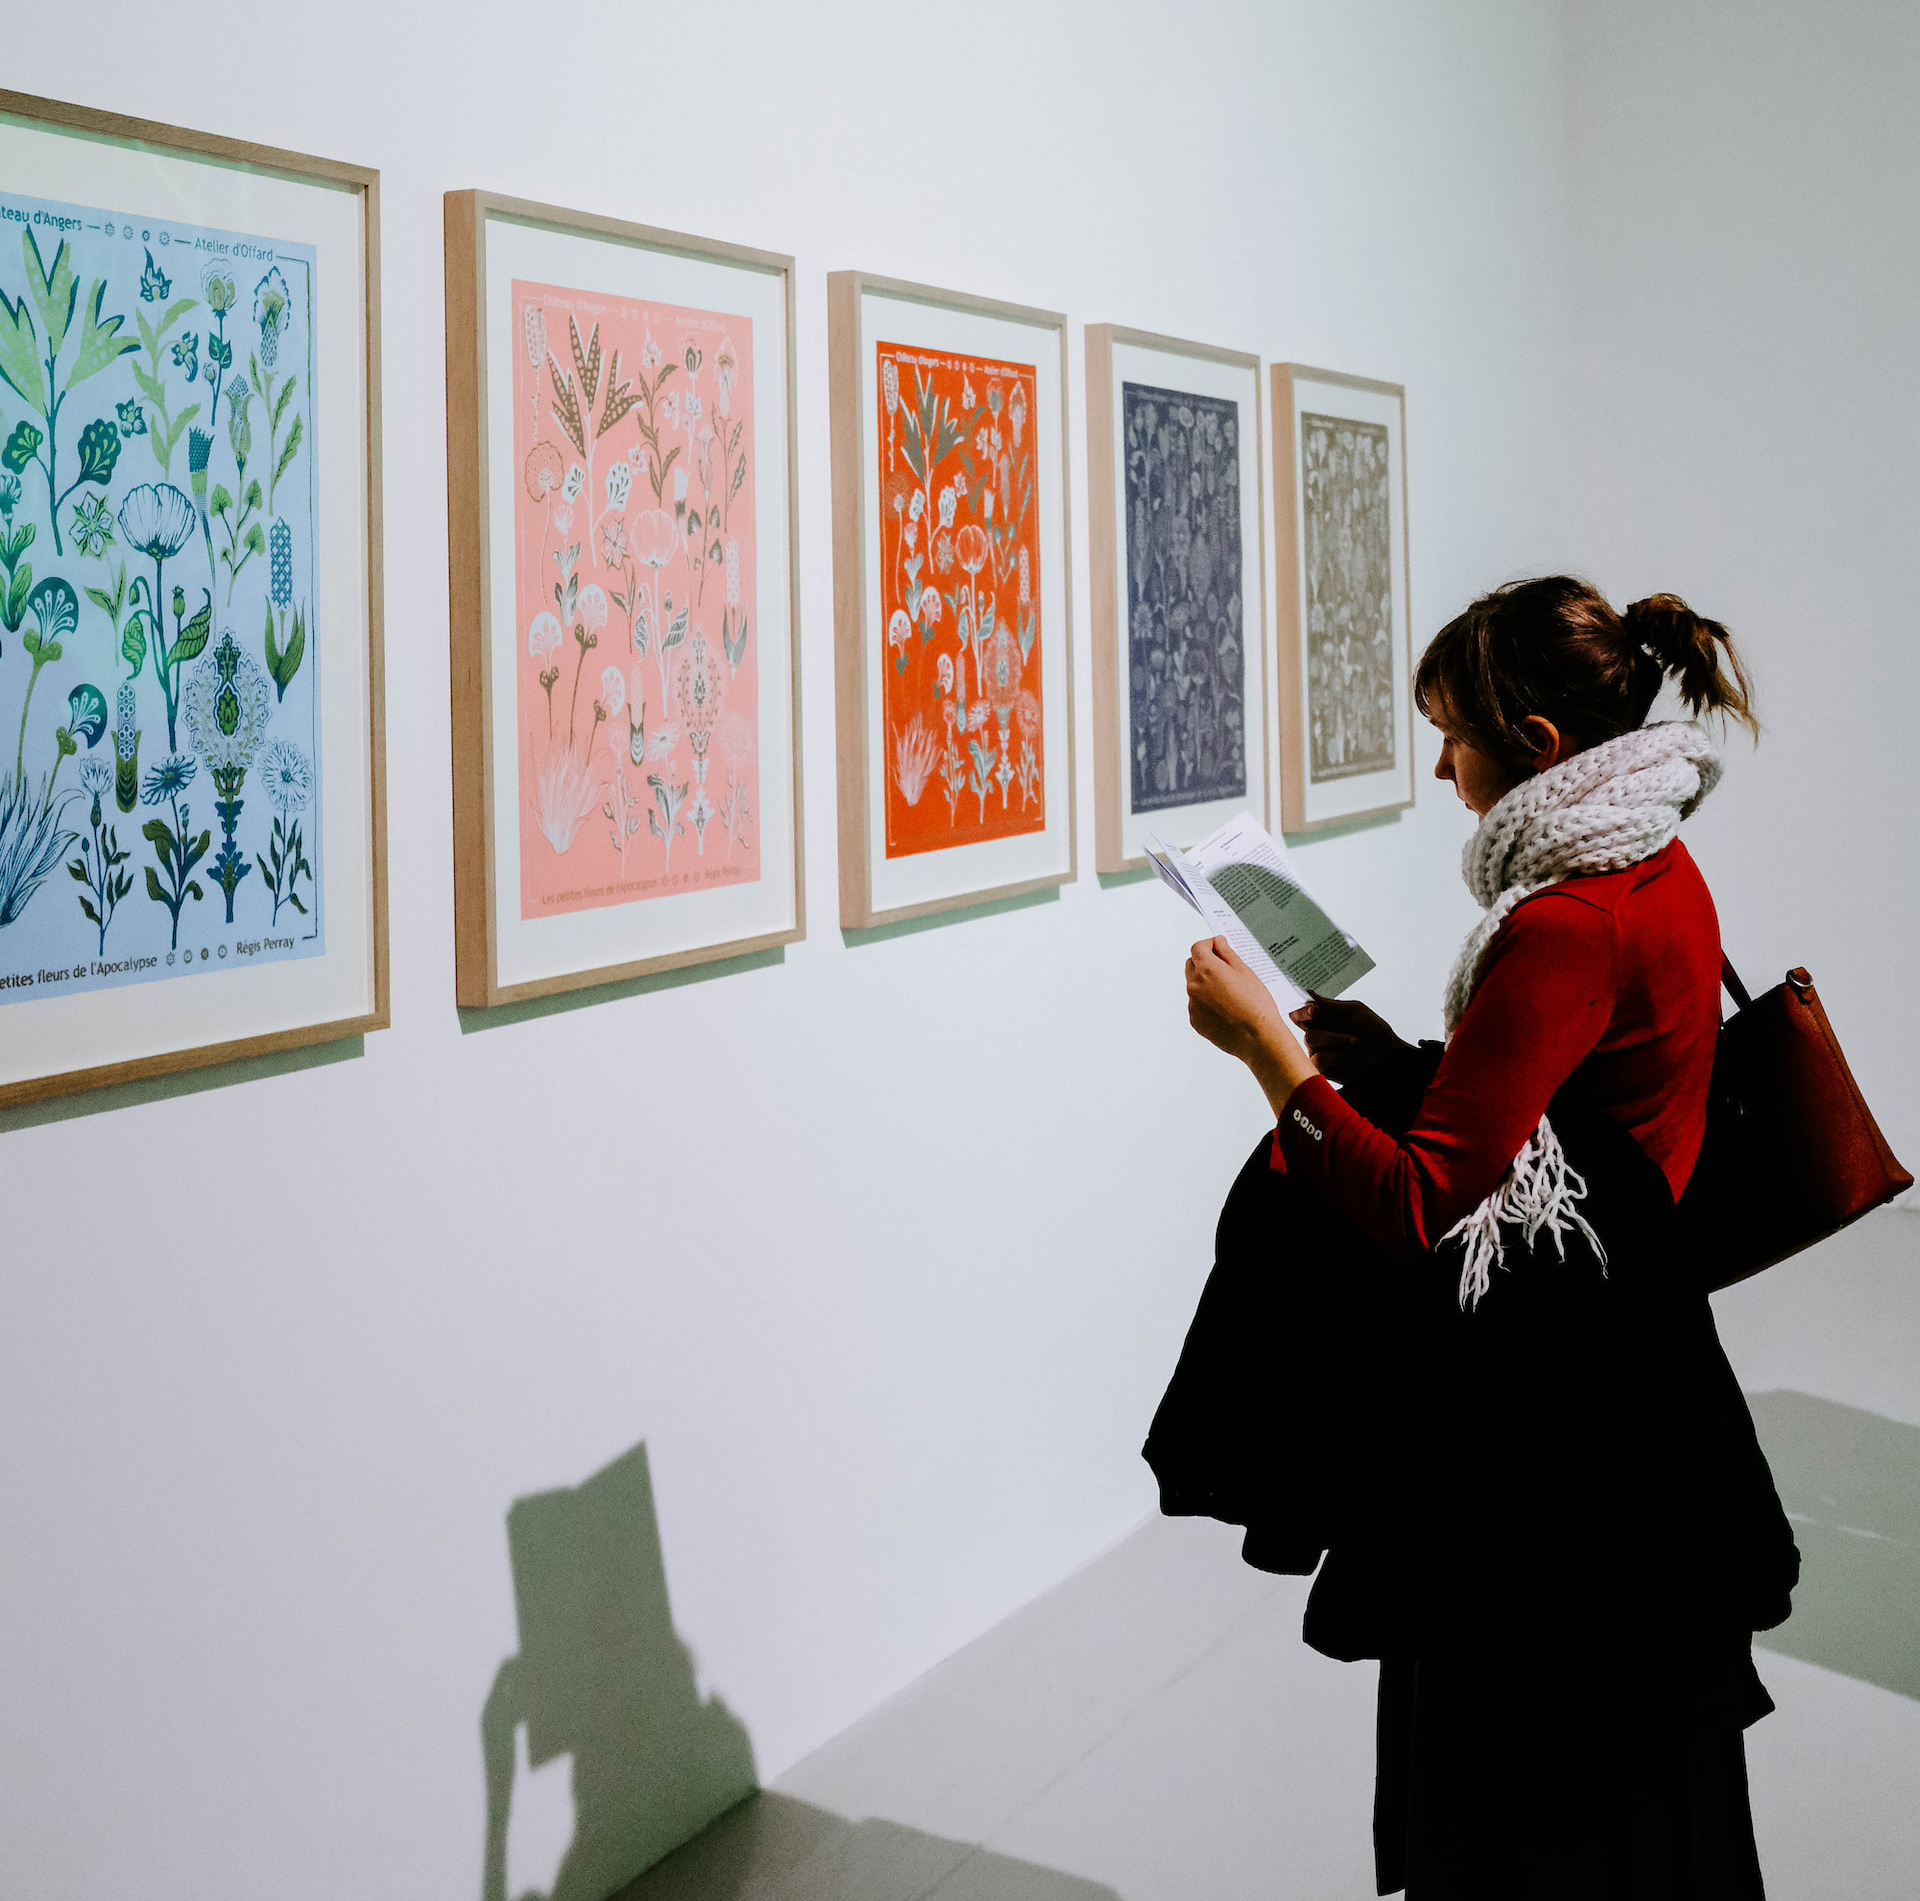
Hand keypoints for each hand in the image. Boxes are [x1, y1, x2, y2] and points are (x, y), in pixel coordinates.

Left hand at [1185, 935, 1283, 1060]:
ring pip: (1194, 987)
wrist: (1257, 1037)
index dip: (1208, 945)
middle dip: (1205, 963)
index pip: (1197, 948)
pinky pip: (1197, 1005)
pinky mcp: (1195, 1021)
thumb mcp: (1245, 971)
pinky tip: (1226, 1009)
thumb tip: (1217, 942)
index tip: (1217, 948)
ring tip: (1229, 994)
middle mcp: (1194, 986)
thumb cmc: (1256, 1005)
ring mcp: (1193, 1004)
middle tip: (1225, 970)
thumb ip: (1227, 953)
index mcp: (1207, 969)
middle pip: (1192, 966)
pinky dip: (1206, 1003)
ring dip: (1206, 984)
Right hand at [1285, 996, 1403, 1084]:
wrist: (1388, 1056)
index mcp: (1323, 1018)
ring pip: (1311, 1041)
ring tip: (1356, 1043)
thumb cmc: (1375, 1033)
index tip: (1314, 1009)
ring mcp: (1318, 1051)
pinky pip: (1317, 1060)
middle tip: (1339, 1028)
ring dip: (1336, 1040)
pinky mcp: (1322, 1069)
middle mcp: (1318, 1034)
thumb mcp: (1356, 1012)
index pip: (1300, 1012)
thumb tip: (1309, 994)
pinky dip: (1336, 1056)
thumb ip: (1330, 1005)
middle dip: (1322, 1025)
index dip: (1302, 1009)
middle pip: (1304, 1027)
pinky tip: (1351, 1055)